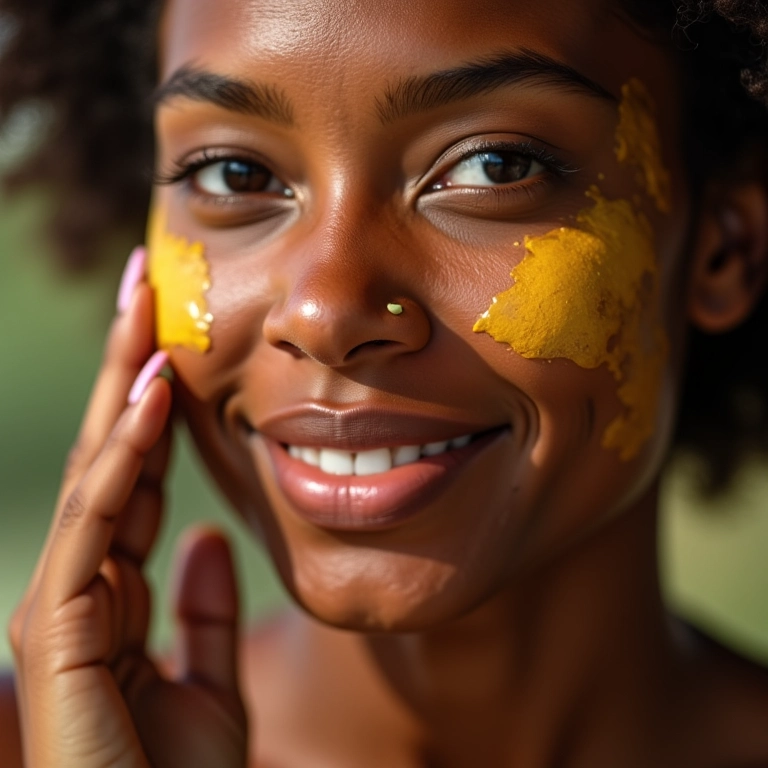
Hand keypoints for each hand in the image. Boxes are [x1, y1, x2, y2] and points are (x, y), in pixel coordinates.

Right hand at [9, 253, 246, 766]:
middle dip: (128, 366)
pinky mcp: (54, 629)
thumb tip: (204, 540)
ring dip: (125, 382)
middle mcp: (84, 583)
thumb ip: (200, 613)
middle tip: (147, 284)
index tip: (176, 339)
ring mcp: (64, 601)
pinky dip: (127, 453)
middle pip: (112, 452)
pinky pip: (97, 520)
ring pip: (98, 468)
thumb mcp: (207, 683)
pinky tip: (158, 391)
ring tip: (147, 303)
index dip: (155, 407)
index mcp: (117, 590)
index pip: (135, 473)